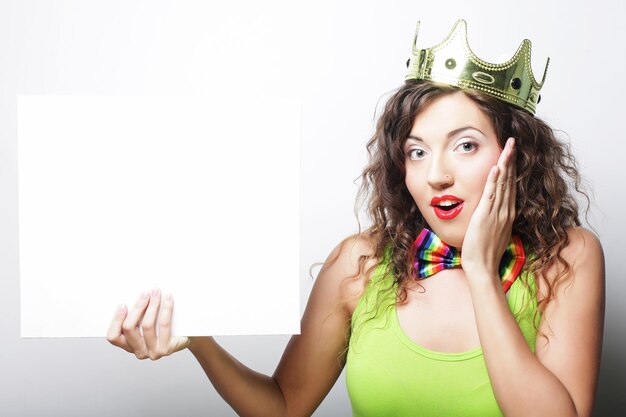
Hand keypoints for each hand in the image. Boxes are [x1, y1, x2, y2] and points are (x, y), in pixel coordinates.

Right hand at [106, 289, 189, 359]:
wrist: (186, 337)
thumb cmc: (164, 326)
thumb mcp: (147, 320)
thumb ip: (138, 313)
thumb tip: (136, 294)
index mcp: (128, 345)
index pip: (113, 337)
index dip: (116, 320)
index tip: (123, 304)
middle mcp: (139, 351)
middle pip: (129, 328)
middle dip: (137, 307)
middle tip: (145, 293)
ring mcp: (152, 352)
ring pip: (147, 326)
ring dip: (152, 305)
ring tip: (156, 292)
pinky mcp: (166, 349)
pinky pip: (164, 325)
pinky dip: (166, 309)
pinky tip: (168, 298)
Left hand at [461, 137, 516, 282]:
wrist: (482, 267)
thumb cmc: (486, 252)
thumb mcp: (494, 232)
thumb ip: (495, 219)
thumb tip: (492, 212)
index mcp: (507, 213)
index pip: (510, 186)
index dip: (511, 168)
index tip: (511, 153)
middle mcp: (505, 211)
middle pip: (509, 180)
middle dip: (510, 159)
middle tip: (512, 141)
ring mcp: (497, 213)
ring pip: (503, 184)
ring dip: (505, 164)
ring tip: (507, 147)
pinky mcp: (485, 216)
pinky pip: (491, 195)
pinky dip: (494, 181)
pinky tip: (496, 168)